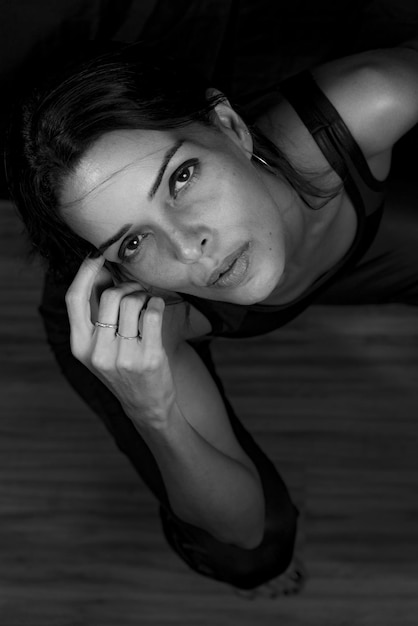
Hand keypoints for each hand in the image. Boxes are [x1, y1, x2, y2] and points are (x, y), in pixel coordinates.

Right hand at [65, 255, 176, 426]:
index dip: (85, 271)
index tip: (98, 255)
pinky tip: (157, 309)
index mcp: (79, 345)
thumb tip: (101, 270)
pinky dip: (157, 304)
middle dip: (127, 285)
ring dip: (143, 295)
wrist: (146, 405)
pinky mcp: (148, 358)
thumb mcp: (99, 346)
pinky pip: (152, 312)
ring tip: (146, 303)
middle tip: (136, 289)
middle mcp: (97, 352)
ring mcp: (123, 356)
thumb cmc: (123, 368)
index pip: (74, 298)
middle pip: (109, 295)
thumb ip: (96, 314)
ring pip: (132, 302)